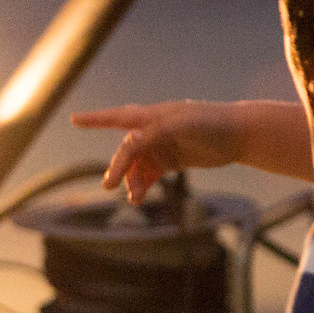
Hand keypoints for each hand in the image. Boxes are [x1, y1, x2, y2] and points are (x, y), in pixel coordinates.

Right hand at [70, 100, 251, 201]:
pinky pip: (150, 174)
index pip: (118, 117)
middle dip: (118, 166)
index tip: (74, 120)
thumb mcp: (182, 124)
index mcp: (153, 115)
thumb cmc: (211, 122)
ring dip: (131, 180)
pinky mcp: (172, 160)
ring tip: (133, 197)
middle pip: (127, 149)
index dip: (96, 119)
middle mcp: (154, 130)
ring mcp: (162, 146)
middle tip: (109, 184)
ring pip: (137, 165)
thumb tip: (131, 143)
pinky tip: (137, 197)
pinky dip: (142, 185)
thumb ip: (155, 131)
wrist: (239, 134)